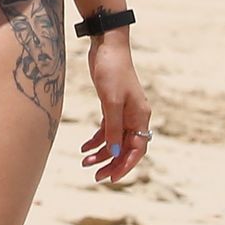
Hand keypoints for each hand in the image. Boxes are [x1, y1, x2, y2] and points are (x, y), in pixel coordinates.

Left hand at [80, 37, 150, 182]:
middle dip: (112, 163)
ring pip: (115, 139)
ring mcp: (124, 111)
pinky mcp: (112, 105)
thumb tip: (116, 151)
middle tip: (96, 176)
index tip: (112, 178)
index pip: (137, 149)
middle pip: (126, 147)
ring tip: (84, 162)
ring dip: (102, 152)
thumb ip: (113, 127)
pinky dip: (97, 139)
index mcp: (140, 117)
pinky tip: (84, 147)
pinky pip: (107, 129)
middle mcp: (135, 116)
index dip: (126, 166)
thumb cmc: (112, 71)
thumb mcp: (111, 101)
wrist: (107, 46)